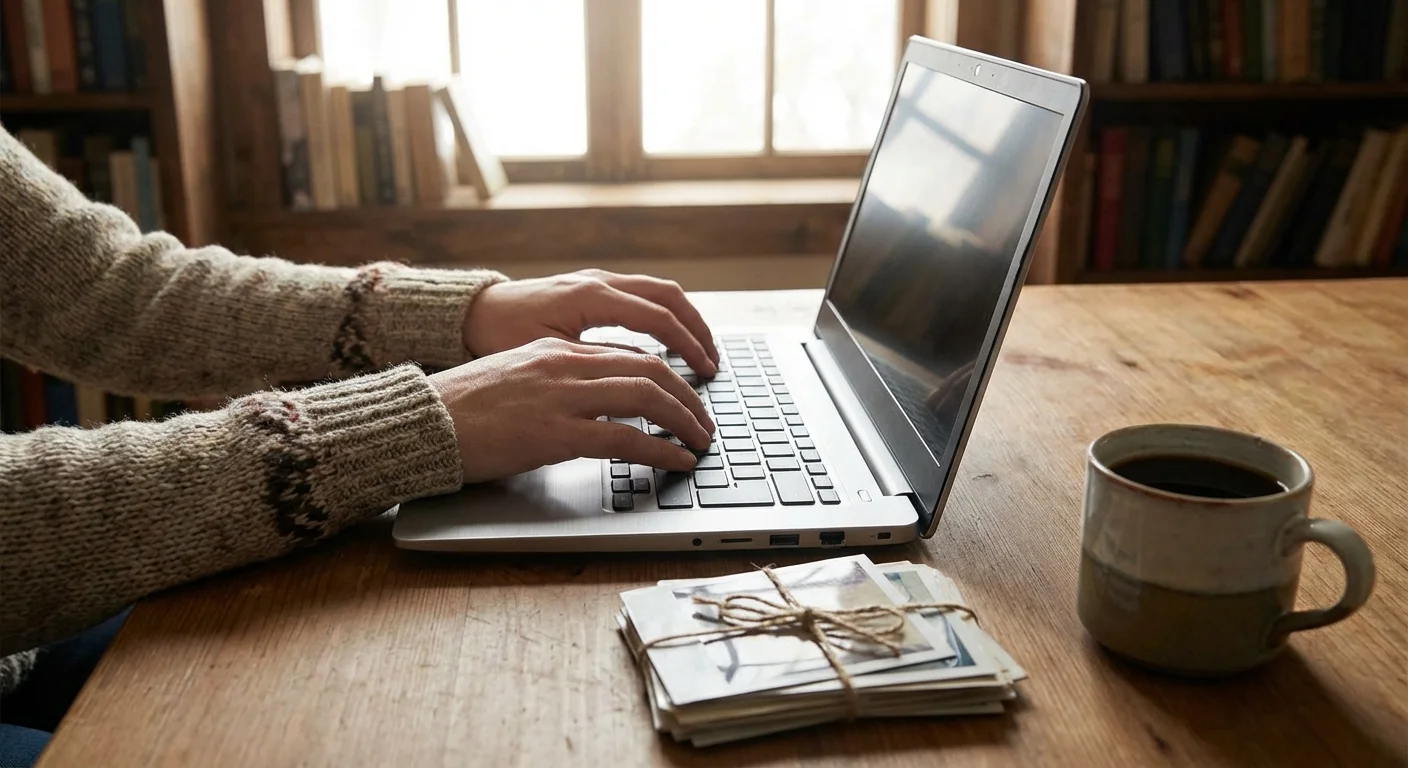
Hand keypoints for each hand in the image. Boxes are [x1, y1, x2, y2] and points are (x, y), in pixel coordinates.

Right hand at [429, 338, 716, 482]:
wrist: (419, 423)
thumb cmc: (459, 411)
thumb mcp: (514, 381)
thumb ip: (555, 384)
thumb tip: (591, 407)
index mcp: (554, 348)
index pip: (629, 353)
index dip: (667, 376)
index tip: (686, 395)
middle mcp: (564, 363)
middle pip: (649, 368)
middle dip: (688, 395)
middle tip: (705, 420)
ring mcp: (560, 396)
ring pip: (647, 396)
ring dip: (685, 420)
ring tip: (701, 441)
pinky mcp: (554, 433)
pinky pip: (625, 438)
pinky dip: (661, 450)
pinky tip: (677, 461)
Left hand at [461, 269, 720, 375]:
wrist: (469, 313)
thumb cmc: (499, 337)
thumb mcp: (549, 355)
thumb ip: (597, 365)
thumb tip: (642, 379)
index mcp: (590, 297)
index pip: (658, 318)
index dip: (687, 347)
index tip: (705, 372)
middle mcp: (599, 282)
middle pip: (669, 297)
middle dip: (697, 330)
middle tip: (713, 364)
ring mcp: (597, 280)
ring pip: (659, 291)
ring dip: (685, 320)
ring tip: (701, 352)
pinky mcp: (592, 287)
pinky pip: (642, 295)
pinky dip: (664, 315)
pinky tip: (669, 341)